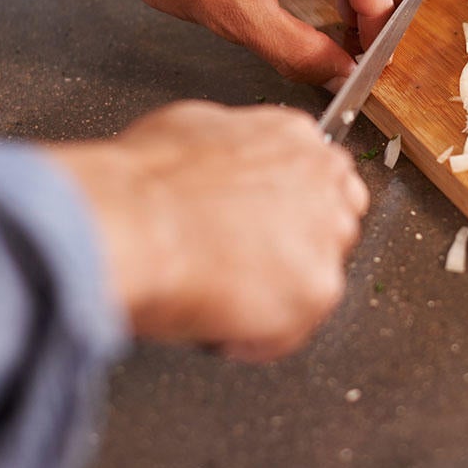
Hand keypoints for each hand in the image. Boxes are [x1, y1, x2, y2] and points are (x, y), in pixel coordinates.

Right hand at [47, 101, 368, 360]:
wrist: (133, 222)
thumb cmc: (144, 182)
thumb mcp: (189, 128)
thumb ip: (230, 147)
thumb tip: (221, 164)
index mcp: (293, 137)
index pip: (322, 177)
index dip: (290, 209)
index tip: (266, 227)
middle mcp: (323, 182)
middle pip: (334, 225)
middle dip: (294, 249)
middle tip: (243, 265)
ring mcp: (325, 237)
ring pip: (316, 280)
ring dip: (276, 294)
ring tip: (221, 295)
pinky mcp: (317, 290)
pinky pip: (291, 330)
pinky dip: (255, 338)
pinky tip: (217, 321)